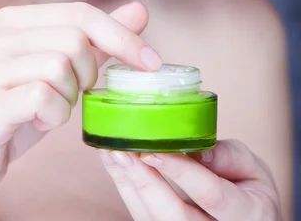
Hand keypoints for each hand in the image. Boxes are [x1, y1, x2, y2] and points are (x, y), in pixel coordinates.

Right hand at [0, 1, 160, 214]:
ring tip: (50, 108)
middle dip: (88, 73)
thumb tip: (140, 10)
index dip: (121, 35)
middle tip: (74, 93)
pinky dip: (53, 116)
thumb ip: (98, 39)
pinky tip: (38, 123)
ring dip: (68, 97)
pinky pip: (41, 98)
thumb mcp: (60, 70)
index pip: (80, 12)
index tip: (151, 62)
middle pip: (73, 39)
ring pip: (59, 67)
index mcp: (12, 20)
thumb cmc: (16, 109)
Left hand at [100, 139, 280, 219]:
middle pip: (174, 216)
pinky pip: (145, 217)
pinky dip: (127, 190)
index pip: (210, 194)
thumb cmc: (249, 186)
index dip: (180, 172)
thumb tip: (195, 148)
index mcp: (247, 213)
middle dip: (144, 183)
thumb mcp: (252, 167)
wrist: (250, 216)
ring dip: (127, 185)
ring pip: (153, 220)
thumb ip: (228, 156)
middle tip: (121, 152)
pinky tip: (115, 165)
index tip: (152, 151)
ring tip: (110, 153)